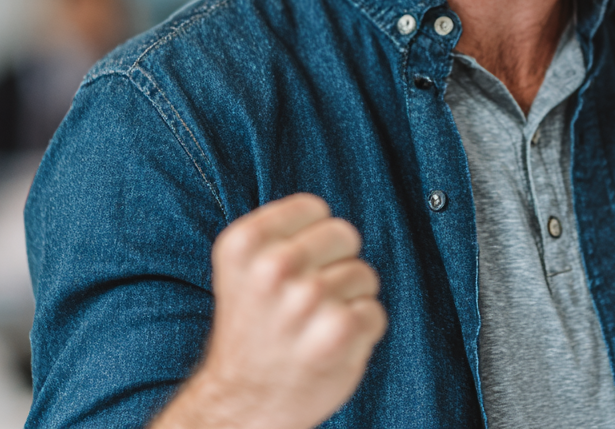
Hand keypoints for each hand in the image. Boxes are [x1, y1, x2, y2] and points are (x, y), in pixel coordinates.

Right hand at [153, 194, 386, 428]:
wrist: (239, 407)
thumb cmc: (251, 331)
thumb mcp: (243, 268)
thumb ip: (281, 231)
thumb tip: (328, 211)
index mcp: (245, 243)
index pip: (314, 207)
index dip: (310, 237)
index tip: (291, 267)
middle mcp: (274, 267)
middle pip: (345, 235)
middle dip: (335, 264)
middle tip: (306, 300)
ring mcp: (308, 299)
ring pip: (363, 275)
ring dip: (348, 302)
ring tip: (313, 329)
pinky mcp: (340, 330)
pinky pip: (375, 312)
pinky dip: (361, 332)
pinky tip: (329, 348)